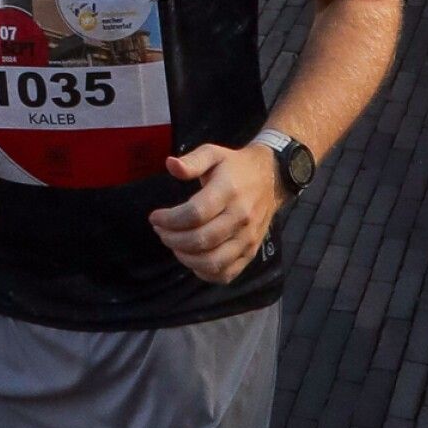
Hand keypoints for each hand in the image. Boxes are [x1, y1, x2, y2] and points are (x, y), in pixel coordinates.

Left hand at [150, 141, 283, 283]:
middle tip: (161, 231)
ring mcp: (248, 238)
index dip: (169, 220)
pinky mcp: (251, 252)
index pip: (195, 214)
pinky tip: (192, 259)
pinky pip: (226, 273)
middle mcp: (241, 217)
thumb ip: (192, 161)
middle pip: (201, 240)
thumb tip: (170, 164)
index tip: (155, 217)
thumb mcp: (213, 153)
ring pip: (213, 261)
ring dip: (185, 257)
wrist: (272, 178)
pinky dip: (205, 273)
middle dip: (172, 239)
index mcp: (229, 191)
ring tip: (174, 244)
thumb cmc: (235, 166)